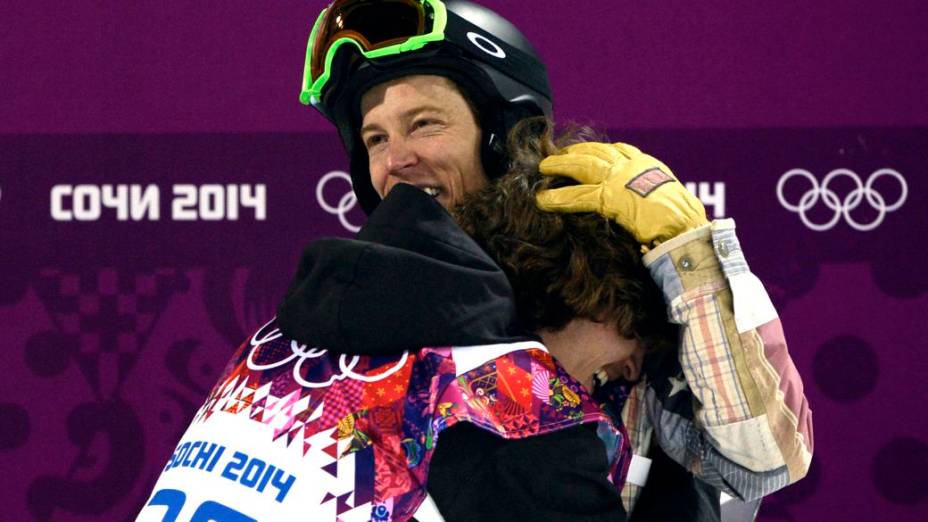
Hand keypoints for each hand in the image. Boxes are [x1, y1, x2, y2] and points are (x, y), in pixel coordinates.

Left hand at [536, 142, 707, 246]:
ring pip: (582, 166)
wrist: (686, 227)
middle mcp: (632, 166)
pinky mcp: (609, 198)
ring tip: (542, 168)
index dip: (601, 149)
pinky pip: (577, 196)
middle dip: (575, 151)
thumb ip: (652, 196)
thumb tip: (645, 205)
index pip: (620, 150)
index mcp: (648, 165)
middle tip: (558, 153)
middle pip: (596, 151)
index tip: (588, 149)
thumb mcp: (669, 199)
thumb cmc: (684, 221)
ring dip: (560, 166)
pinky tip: (543, 199)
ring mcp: (619, 179)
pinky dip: (558, 197)